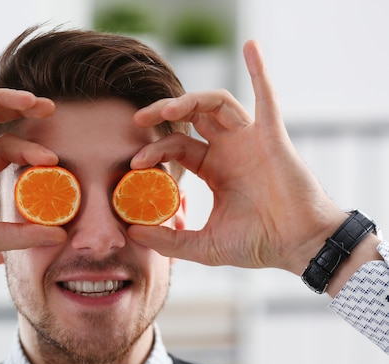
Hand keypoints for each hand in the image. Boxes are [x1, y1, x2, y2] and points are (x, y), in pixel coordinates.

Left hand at [128, 40, 344, 273]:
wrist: (299, 246)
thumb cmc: (258, 245)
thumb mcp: (204, 246)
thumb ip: (169, 240)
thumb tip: (132, 233)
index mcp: (215, 170)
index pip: (178, 147)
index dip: (155, 151)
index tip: (133, 163)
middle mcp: (230, 150)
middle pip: (192, 118)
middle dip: (164, 114)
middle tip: (137, 120)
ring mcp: (250, 140)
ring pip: (216, 105)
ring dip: (190, 100)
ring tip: (165, 109)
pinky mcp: (272, 136)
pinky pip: (267, 96)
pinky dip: (260, 71)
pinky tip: (250, 48)